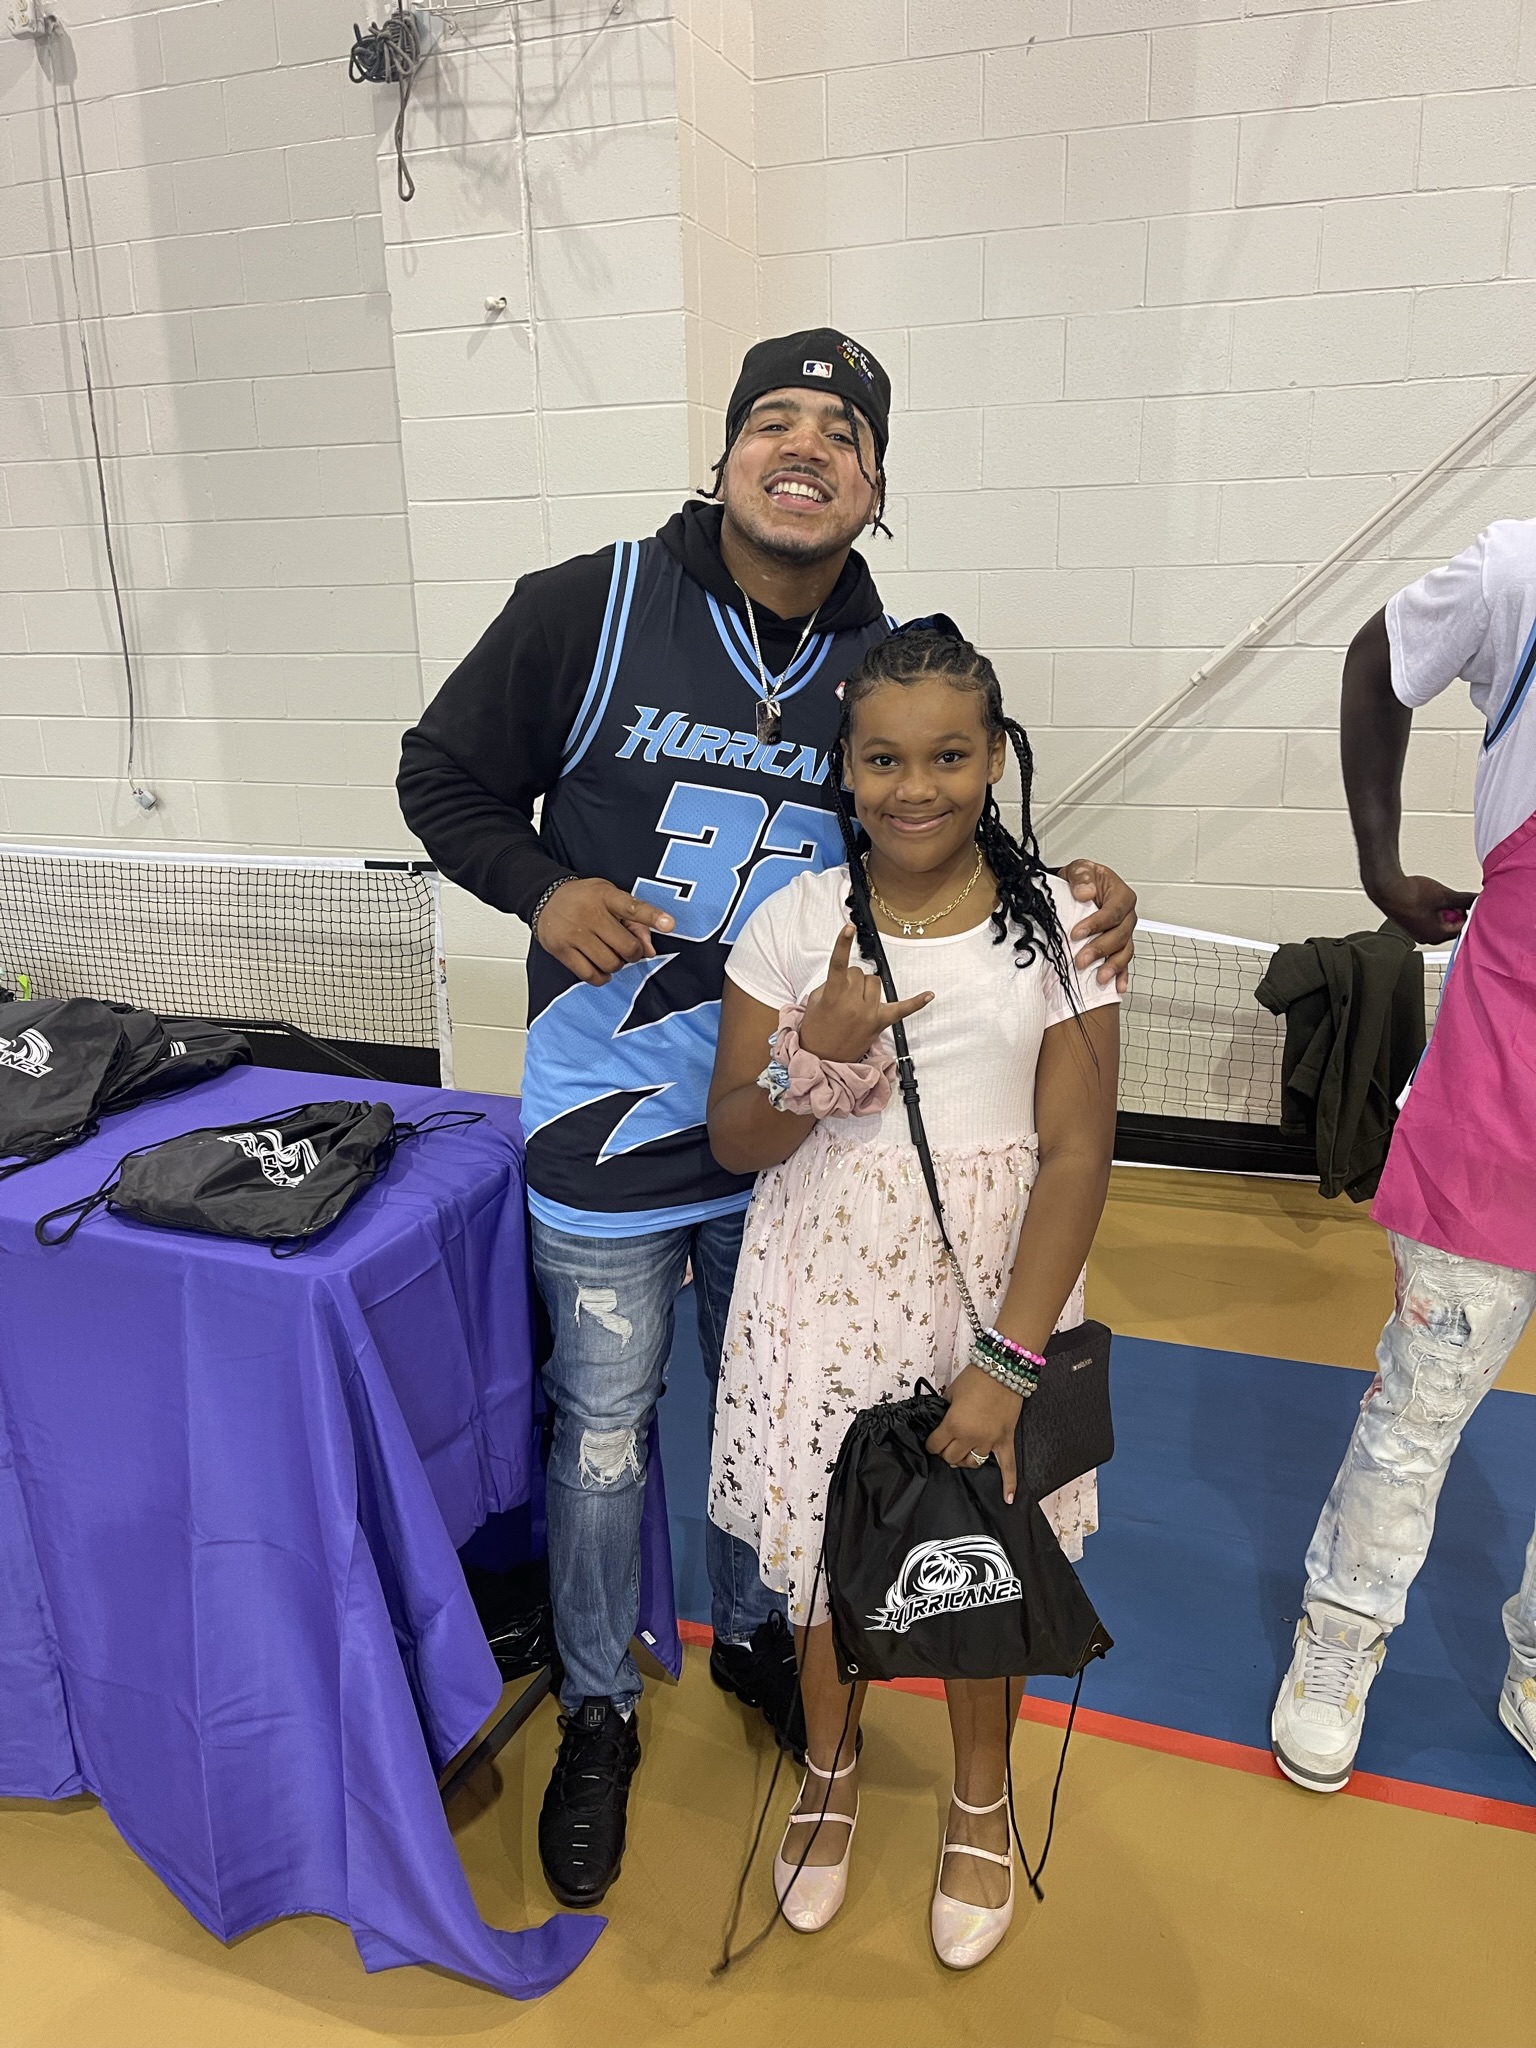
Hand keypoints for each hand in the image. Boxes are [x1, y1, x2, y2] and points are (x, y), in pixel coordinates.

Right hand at [535, 877, 674, 985]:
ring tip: (611, 955)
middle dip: (633, 953)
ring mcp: (574, 933)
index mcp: (605, 896)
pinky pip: (590, 974)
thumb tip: (650, 952)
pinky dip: (601, 976)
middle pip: (626, 946)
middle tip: (628, 949)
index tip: (669, 924)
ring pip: (610, 963)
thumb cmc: (585, 899)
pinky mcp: (562, 950)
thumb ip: (635, 922)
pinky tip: (601, 968)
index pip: (633, 907)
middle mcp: (590, 914)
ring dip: (617, 965)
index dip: (653, 917)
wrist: (545, 898)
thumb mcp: (611, 898)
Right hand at [797, 924, 932, 1061]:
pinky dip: (916, 1002)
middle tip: (842, 995)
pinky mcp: (880, 1023)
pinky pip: (902, 1010)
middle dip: (851, 979)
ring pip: (875, 982)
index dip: (842, 943)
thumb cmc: (816, 1029)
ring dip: (866, 987)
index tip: (848, 928)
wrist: (821, 1058)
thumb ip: (831, 983)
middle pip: (859, 973)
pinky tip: (929, 994)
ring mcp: (868, 1013)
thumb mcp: (815, 1001)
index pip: (838, 964)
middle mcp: (853, 1003)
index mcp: (833, 995)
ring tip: (856, 1002)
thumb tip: (849, 976)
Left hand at [926, 1366, 1023, 1503]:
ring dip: (965, 1460)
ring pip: (972, 1463)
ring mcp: (990, 1441)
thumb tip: (941, 1422)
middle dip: (945, 1452)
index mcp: (953, 1425)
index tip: (932, 1440)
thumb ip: (945, 1411)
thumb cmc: (975, 1378)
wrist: (1003, 1369)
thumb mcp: (951, 1392)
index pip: (935, 1445)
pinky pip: (1008, 1466)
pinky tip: (1008, 1499)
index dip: (931, 1443)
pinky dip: (1009, 1484)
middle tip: (946, 1444)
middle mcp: (970, 1437)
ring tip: (962, 1454)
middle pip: (952, 1457)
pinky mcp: (1005, 1440)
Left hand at [1060, 860, 1135, 990]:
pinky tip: (1118, 987)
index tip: (1077, 933)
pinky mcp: (1119, 947)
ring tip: (1099, 978)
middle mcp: (1127, 916)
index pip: (1114, 911)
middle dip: (1100, 949)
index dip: (1097, 923)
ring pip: (1124, 951)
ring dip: (1112, 966)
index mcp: (1121, 895)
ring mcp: (1124, 933)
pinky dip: (1122, 975)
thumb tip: (1085, 892)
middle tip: (1081, 960)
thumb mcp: (1079, 869)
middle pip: (1120, 935)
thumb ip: (1081, 877)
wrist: (1078, 890)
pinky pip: (1124, 962)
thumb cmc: (1082, 881)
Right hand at [1369, 873, 1476, 946]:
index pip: (1463, 927)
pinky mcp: (1410, 924)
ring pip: (1439, 921)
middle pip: (1451, 926)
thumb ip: (1465, 899)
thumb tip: (1477, 899)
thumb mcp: (1444, 895)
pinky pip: (1429, 919)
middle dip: (1455, 912)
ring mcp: (1417, 931)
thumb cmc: (1409, 896)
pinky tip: (1427, 898)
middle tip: (1452, 898)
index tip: (1469, 902)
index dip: (1468, 912)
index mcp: (1436, 936)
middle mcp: (1426, 937)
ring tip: (1437, 897)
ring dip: (1443, 909)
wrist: (1386, 889)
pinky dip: (1432, 909)